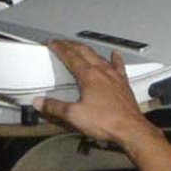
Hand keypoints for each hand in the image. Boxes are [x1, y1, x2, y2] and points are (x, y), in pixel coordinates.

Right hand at [37, 40, 155, 147]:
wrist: (130, 128)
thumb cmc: (106, 121)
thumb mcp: (73, 115)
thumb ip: (54, 107)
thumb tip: (40, 102)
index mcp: (89, 76)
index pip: (71, 56)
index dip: (60, 48)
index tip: (53, 43)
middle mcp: (102, 72)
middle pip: (85, 52)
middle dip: (72, 45)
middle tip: (63, 43)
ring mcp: (114, 76)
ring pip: (99, 57)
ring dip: (88, 50)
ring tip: (81, 48)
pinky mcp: (123, 83)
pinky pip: (118, 66)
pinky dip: (115, 58)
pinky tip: (115, 55)